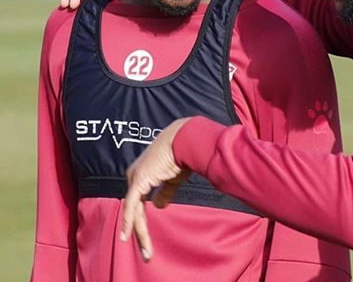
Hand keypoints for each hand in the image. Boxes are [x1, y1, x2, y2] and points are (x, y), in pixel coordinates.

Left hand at [120, 118, 191, 261]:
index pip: (137, 203)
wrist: (184, 139)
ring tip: (147, 251)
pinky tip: (128, 236)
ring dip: (140, 232)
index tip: (145, 238)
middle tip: (147, 251)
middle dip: (140, 231)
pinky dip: (130, 221)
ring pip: (134, 211)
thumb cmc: (181, 155)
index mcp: (141, 174)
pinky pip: (132, 205)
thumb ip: (164, 193)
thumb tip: (159, 207)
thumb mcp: (172, 179)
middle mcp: (134, 176)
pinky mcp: (139, 180)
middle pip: (134, 209)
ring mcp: (135, 178)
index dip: (140, 221)